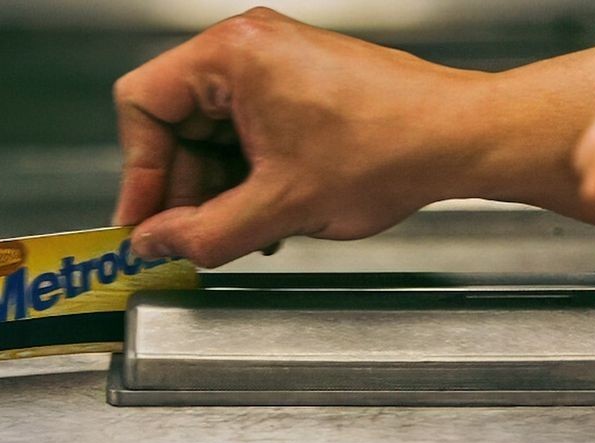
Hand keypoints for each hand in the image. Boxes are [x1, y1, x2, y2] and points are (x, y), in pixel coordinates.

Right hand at [112, 8, 496, 266]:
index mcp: (233, 55)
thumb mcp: (281, 206)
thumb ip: (203, 233)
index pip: (141, 104)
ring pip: (214, 133)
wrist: (458, 140)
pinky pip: (249, 132)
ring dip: (218, 189)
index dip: (136, 172)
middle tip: (187, 238)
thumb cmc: (389, 147)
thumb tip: (156, 243)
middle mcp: (251, 48)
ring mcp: (277, 64)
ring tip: (240, 231)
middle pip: (176, 122)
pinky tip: (265, 214)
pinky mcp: (300, 86)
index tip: (142, 219)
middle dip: (183, 188)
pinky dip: (248, 176)